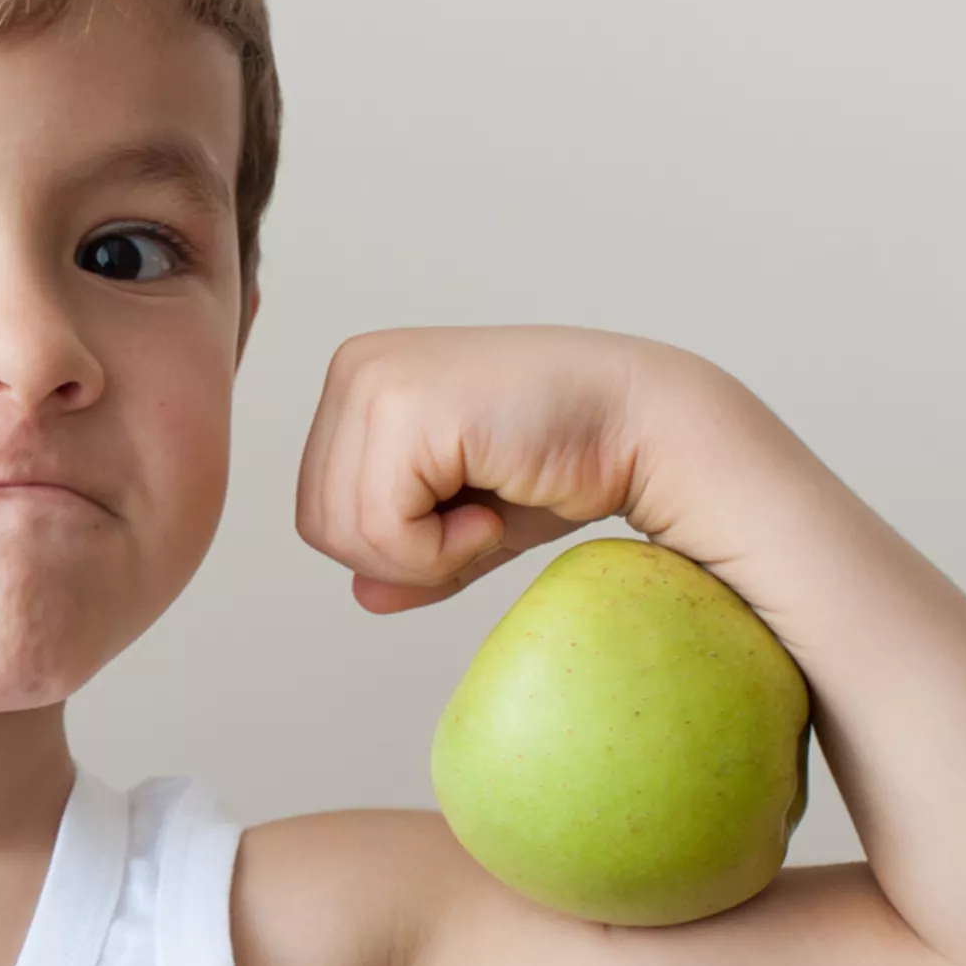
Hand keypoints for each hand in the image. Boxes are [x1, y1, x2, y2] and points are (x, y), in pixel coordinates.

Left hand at [294, 326, 664, 613]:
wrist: (648, 426)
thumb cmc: (570, 461)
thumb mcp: (470, 518)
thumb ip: (409, 552)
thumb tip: (360, 597)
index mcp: (359, 381)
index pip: (318, 506)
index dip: (391, 547)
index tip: (468, 514)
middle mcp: (355, 369)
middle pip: (318, 523)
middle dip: (401, 556)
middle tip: (479, 522)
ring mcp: (374, 381)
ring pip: (344, 531)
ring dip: (425, 554)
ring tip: (487, 511)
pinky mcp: (405, 408)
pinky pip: (381, 528)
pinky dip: (442, 549)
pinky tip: (493, 508)